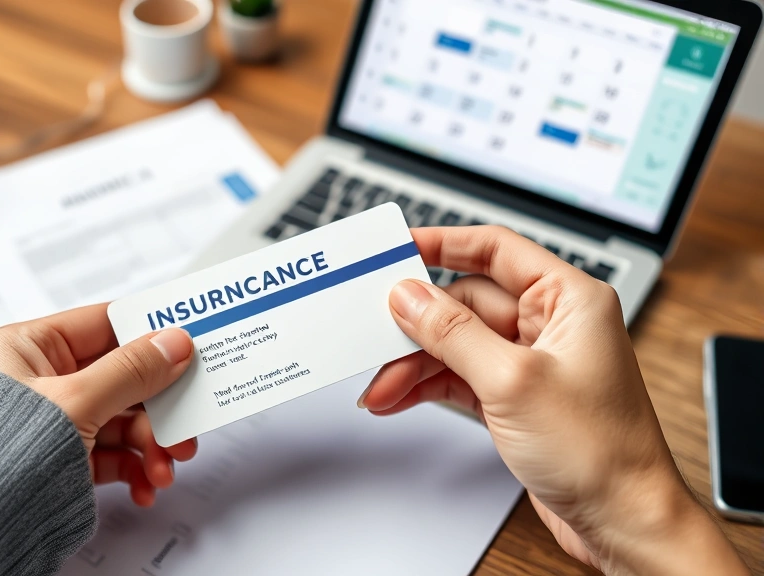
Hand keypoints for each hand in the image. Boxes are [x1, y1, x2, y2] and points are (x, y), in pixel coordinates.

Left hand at [0, 303, 195, 507]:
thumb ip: (131, 371)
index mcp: (29, 347)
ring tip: (165, 468)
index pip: (103, 325)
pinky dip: (135, 469)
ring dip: (152, 445)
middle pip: (122, 377)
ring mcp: (54, 421)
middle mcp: (41, 380)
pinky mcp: (62, 458)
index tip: (189, 342)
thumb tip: (173, 343)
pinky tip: (145, 485)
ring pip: (122, 420)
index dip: (148, 333)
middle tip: (186, 424)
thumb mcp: (75, 404)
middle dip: (158, 408)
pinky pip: (111, 454)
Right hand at [360, 226, 746, 574]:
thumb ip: (453, 332)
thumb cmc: (602, 453)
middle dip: (418, 323)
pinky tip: (398, 397)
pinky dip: (427, 385)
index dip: (443, 244)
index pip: (495, 250)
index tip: (398, 248)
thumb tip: (409, 297)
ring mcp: (531, 362)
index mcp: (568, 300)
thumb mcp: (512, 381)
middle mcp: (550, 324)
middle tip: (375, 332)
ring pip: (456, 342)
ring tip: (381, 384)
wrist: (622, 521)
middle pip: (465, 301)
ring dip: (415, 362)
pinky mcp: (515, 396)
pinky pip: (459, 375)